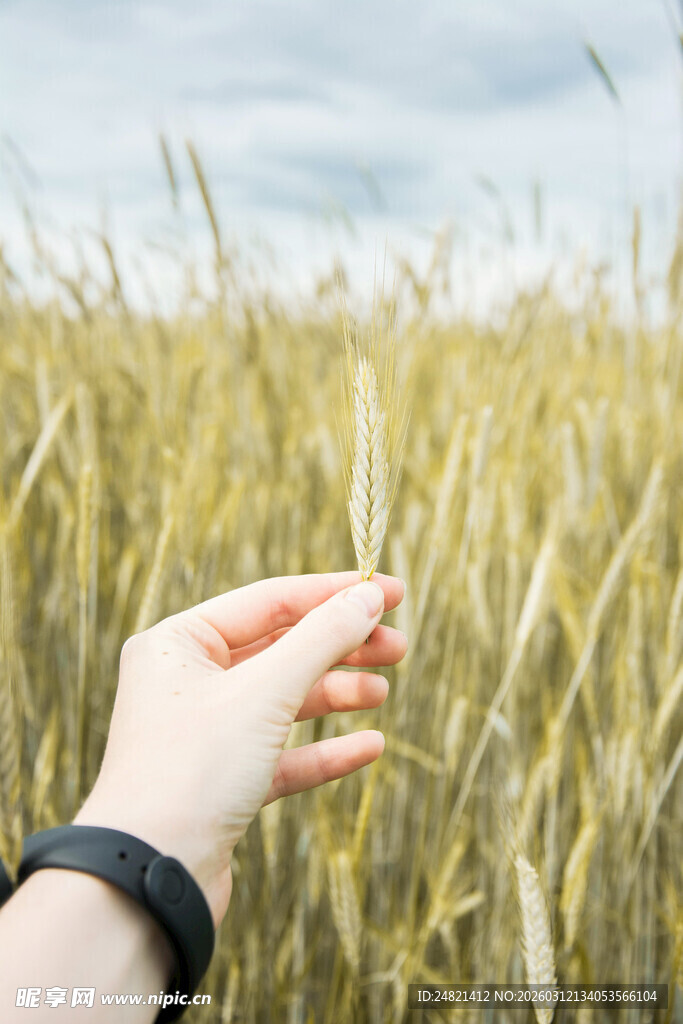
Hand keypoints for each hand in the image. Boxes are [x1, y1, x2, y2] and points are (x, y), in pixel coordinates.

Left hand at [74, 572, 406, 926]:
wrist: (150, 876)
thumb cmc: (193, 769)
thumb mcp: (265, 692)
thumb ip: (322, 639)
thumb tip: (368, 596)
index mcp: (179, 644)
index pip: (270, 601)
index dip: (334, 594)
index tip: (392, 592)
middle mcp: (187, 683)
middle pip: (280, 650)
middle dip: (341, 647)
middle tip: (398, 647)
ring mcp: (204, 735)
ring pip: (284, 702)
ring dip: (336, 694)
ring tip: (382, 693)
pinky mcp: (221, 784)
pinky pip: (282, 755)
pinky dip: (325, 749)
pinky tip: (370, 746)